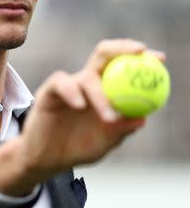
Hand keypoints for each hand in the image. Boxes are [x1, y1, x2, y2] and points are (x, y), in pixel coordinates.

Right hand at [0, 39, 163, 195]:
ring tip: (109, 118)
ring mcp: (69, 86)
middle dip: (123, 48)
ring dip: (102, 96)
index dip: (141, 59)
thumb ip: (121, 131)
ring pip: (88, 77)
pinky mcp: (50, 91)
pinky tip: (80, 105)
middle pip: (105, 55)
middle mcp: (88, 83)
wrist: (47, 158)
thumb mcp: (106, 142)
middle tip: (139, 53)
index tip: (159, 59)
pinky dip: (72, 92)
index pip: (124, 67)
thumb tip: (142, 118)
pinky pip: (62, 83)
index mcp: (106, 91)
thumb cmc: (78, 148)